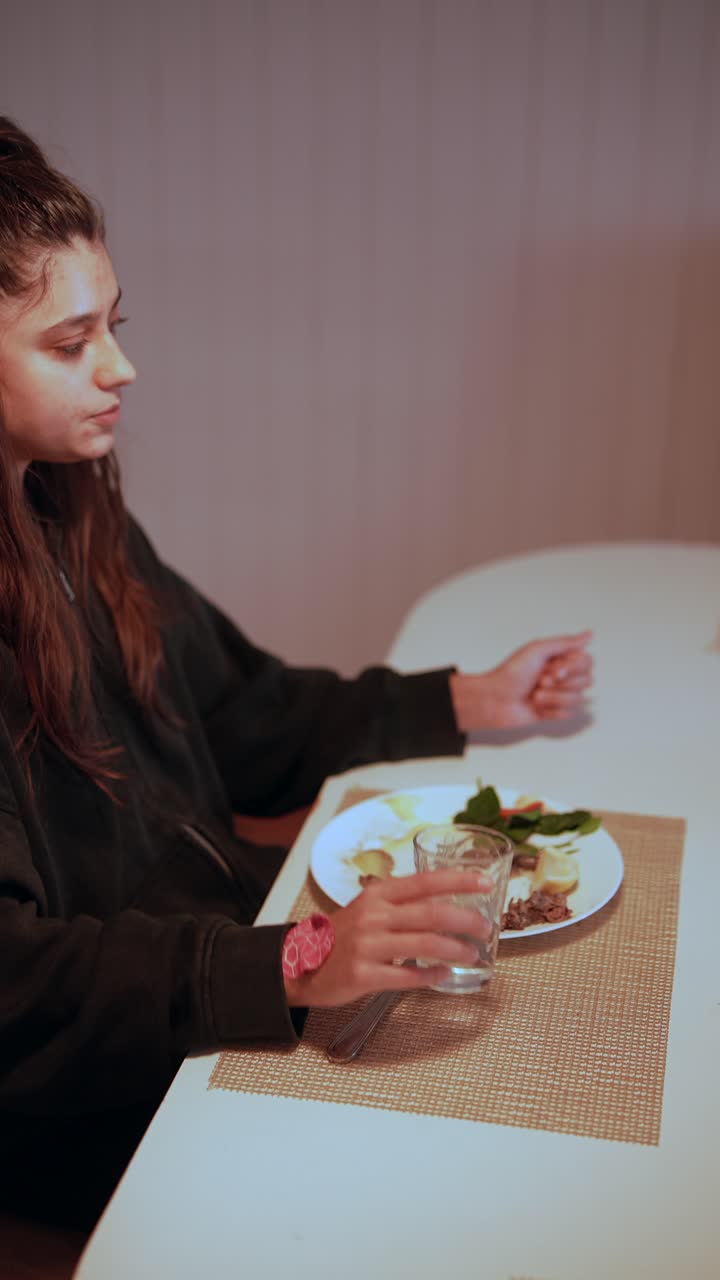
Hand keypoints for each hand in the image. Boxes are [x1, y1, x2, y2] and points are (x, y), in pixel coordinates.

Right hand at [284, 869, 491, 1007]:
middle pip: (432, 913)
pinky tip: (443, 975)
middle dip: (466, 920)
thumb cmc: (342, 935)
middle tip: (486, 928)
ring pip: (424, 944)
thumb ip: (401, 905)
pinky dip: (430, 975)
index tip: (485, 883)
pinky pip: (406, 976)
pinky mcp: (363, 974)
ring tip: (471, 954)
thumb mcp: (367, 909)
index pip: (425, 882)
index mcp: (378, 894)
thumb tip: (447, 906)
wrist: (300, 963)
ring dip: (455, 950)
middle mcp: (373, 915)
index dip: (459, 881)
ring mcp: (367, 945)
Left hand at [449, 631, 592, 730]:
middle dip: (562, 684)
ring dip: (554, 697)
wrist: (495, 700)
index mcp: (560, 658)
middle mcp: (563, 676)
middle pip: (586, 681)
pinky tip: (537, 707)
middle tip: (540, 681)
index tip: (555, 668)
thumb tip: (589, 634)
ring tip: (536, 695)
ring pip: (578, 699)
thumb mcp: (537, 650)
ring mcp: (559, 694)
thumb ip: (566, 643)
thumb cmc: (511, 673)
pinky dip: (551, 711)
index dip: (573, 668)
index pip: (587, 662)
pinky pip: (568, 714)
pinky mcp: (554, 712)